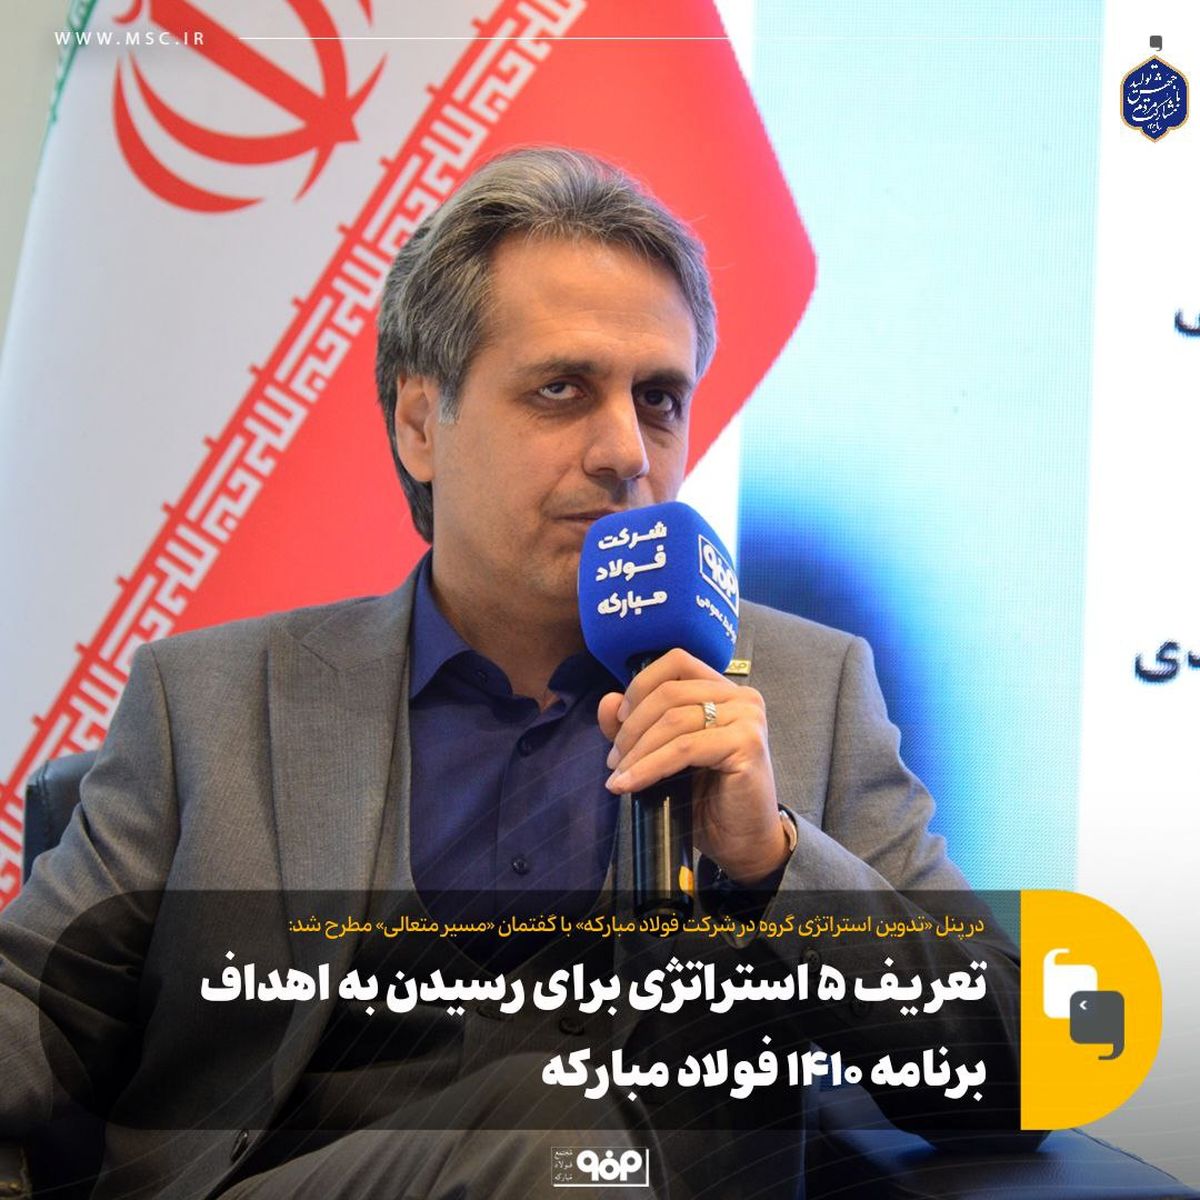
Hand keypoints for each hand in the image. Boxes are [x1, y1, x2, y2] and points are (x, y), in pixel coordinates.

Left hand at [597, 649, 789, 884]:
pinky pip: (684, 749)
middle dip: (631, 727)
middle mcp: (742, 697)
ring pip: (673, 720)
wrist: (742, 841)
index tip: (619, 719)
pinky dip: (650, 767)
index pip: (677, 662)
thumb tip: (606, 702)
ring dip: (637, 751)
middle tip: (614, 760)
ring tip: (618, 777)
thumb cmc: (707, 798)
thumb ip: (637, 726)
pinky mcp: (747, 744)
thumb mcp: (664, 755)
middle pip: (670, 691)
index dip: (641, 685)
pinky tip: (630, 784)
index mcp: (724, 690)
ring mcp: (748, 718)